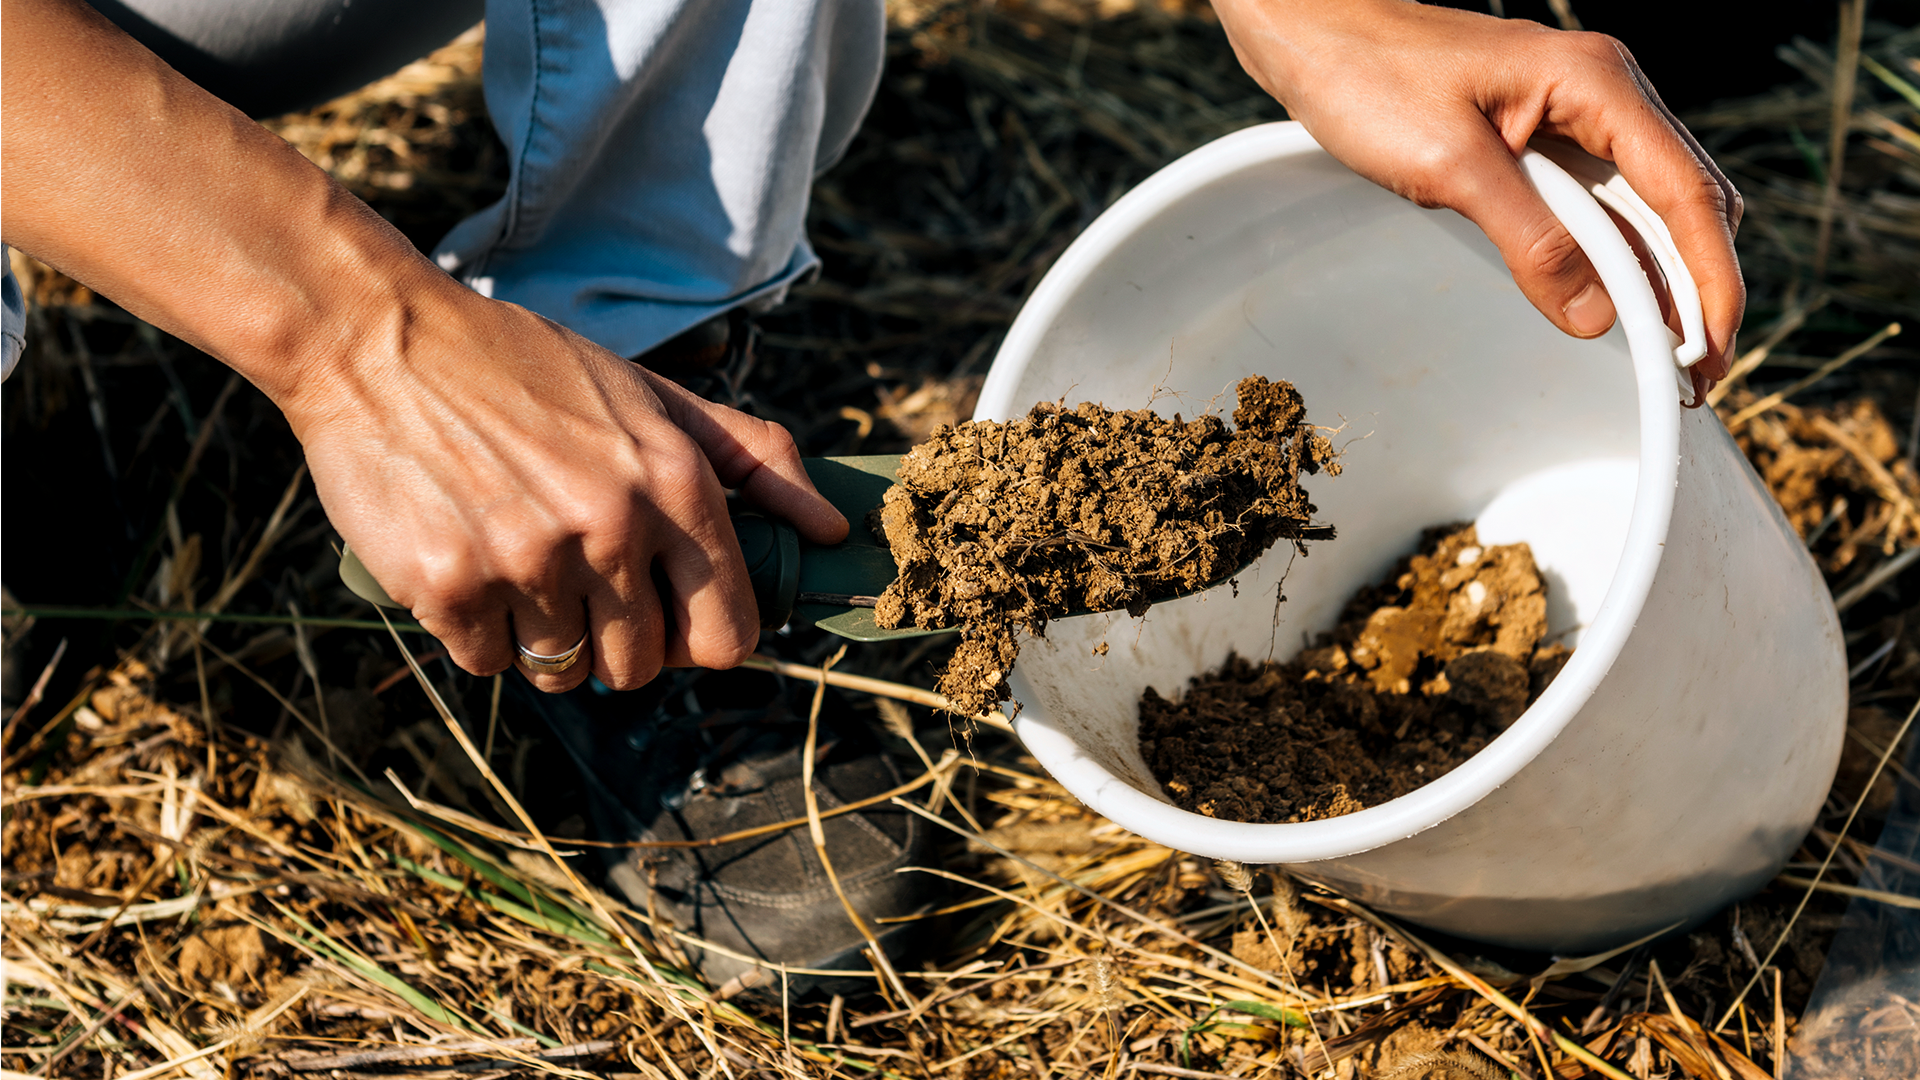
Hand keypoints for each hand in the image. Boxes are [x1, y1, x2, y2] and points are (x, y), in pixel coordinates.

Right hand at [286, 288, 848, 692]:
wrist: (381, 339)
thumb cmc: (526, 366)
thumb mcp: (652, 395)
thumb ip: (751, 460)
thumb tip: (832, 526)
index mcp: (674, 483)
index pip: (730, 634)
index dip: (701, 639)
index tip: (670, 616)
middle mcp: (611, 528)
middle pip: (644, 668)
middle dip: (618, 641)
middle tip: (580, 583)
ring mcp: (528, 563)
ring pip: (565, 672)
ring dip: (548, 639)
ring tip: (522, 566)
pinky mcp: (448, 587)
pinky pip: (489, 663)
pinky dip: (480, 632)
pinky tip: (468, 563)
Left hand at [1211, 0, 1743, 389]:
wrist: (1314, 36)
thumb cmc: (1371, 78)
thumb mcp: (1452, 166)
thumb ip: (1530, 240)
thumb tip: (1596, 318)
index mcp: (1597, 82)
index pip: (1684, 191)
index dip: (1710, 277)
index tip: (1712, 347)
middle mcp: (1605, 92)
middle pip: (1685, 200)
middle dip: (1698, 287)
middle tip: (1694, 373)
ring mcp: (1577, 112)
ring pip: (1648, 205)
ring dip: (1660, 277)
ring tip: (1664, 355)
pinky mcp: (1545, 135)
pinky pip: (1601, 202)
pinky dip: (1615, 256)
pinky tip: (1613, 304)